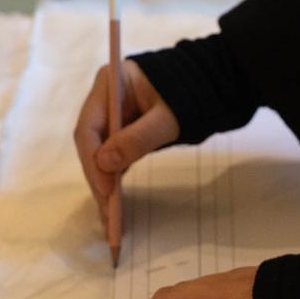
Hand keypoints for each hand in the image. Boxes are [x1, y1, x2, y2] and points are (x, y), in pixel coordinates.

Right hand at [73, 58, 179, 219]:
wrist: (210, 86)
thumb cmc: (191, 94)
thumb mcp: (167, 118)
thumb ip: (138, 138)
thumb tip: (106, 163)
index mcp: (109, 84)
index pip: (89, 127)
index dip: (92, 160)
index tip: (105, 189)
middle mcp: (105, 99)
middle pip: (91, 143)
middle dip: (97, 177)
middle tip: (105, 210)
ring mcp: (113, 115)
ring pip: (100, 153)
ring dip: (103, 182)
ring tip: (108, 214)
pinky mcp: (123, 130)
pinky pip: (113, 156)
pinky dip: (114, 177)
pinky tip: (115, 201)